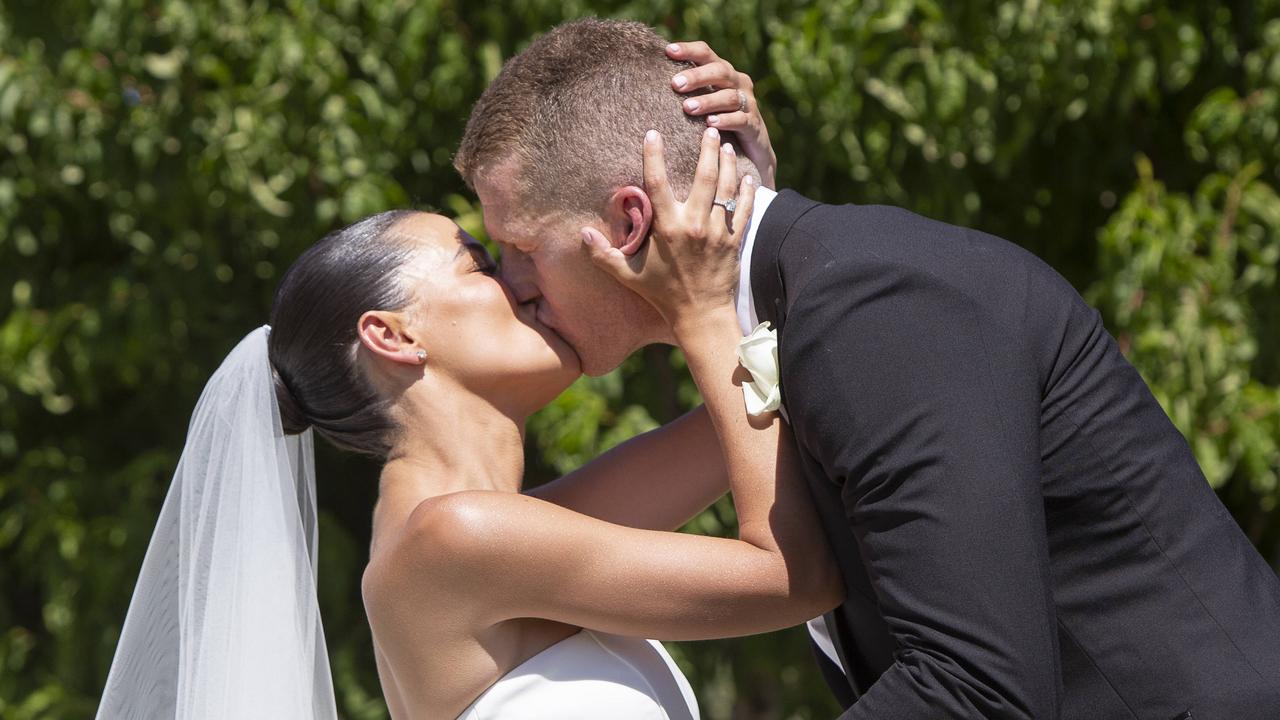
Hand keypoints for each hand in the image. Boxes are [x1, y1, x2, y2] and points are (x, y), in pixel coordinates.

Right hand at [582, 126, 755, 336]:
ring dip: (727, 163)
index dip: (653, 155)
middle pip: (703, 176)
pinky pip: (744, 209)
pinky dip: (746, 190)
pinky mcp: (734, 241)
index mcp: (667, 228)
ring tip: (725, 145)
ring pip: (725, 187)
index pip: (657, 183)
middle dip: (707, 149)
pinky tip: (745, 176)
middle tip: (709, 129)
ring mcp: (717, 232)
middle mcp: (693, 225)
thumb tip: (581, 233)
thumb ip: (603, 254)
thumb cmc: (663, 295)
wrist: (701, 316)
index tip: (652, 133)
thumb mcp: (629, 275)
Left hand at [667, 41, 776, 189]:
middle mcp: (738, 83)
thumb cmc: (716, 123)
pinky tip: (710, 124)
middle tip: (675, 84)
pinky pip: (741, 120)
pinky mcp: (754, 125)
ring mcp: (749, 103)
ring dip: (708, 100)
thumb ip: (684, 90)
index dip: (688, 50)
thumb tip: (646, 81)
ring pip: (730, 96)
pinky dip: (726, 121)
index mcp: (723, 72)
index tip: (668, 51)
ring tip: (687, 108)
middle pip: (720, 71)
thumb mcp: (702, 103)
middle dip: (697, 76)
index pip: (706, 53)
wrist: (751, 152)